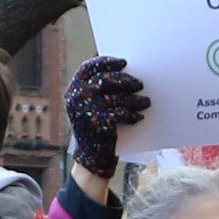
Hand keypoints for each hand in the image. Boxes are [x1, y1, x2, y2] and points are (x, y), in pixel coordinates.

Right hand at [63, 56, 147, 181]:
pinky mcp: (97, 123)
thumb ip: (97, 88)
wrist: (91, 155)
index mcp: (73, 89)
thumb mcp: (90, 104)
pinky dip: (132, 114)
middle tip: (140, 84)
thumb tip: (123, 69)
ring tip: (146, 102)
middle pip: (104, 80)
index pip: (88, 68)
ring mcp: (85, 110)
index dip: (106, 62)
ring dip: (134, 99)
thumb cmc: (95, 125)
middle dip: (125, 80)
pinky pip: (120, 113)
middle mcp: (76, 97)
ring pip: (115, 97)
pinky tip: (139, 116)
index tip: (123, 62)